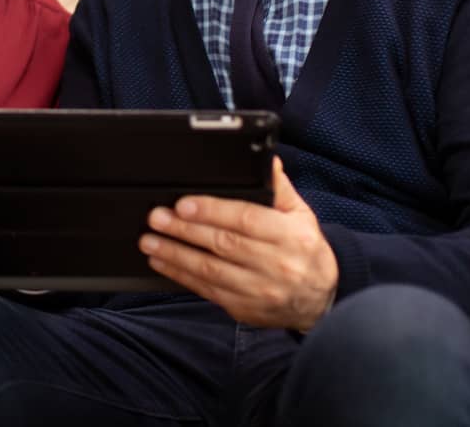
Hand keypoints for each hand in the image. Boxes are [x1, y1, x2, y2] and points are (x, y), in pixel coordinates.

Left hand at [138, 156, 337, 330]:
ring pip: (210, 270)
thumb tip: (267, 160)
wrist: (320, 300)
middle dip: (184, 230)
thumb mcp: (300, 215)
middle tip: (157, 218)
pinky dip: (181, 276)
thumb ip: (279, 188)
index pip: (246, 220)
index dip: (212, 211)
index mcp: (291, 236)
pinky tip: (163, 262)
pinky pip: (208, 290)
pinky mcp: (244, 309)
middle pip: (223, 244)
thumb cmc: (304, 250)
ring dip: (175, 255)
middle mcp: (276, 264)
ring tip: (150, 241)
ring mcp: (259, 290)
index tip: (183, 204)